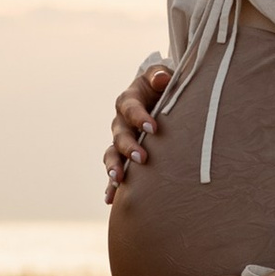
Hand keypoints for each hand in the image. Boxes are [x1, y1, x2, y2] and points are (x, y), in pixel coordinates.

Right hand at [103, 62, 168, 201]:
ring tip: (119, 180)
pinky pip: (114, 171)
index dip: (139, 117)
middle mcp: (120, 121)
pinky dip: (111, 186)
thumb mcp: (162, 75)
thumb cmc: (163, 85)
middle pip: (119, 134)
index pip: (130, 107)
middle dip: (128, 147)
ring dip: (114, 167)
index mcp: (129, 100)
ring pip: (112, 154)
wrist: (159, 97)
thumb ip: (160, 76)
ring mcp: (120, 140)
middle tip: (142, 158)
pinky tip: (110, 199)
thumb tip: (162, 78)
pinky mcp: (123, 156)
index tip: (153, 128)